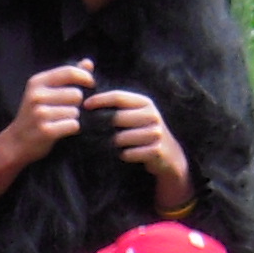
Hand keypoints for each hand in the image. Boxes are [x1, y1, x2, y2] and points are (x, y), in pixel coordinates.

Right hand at [0, 62, 94, 168]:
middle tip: (66, 110)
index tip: (91, 84)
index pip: (69, 72)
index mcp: (37, 82)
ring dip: (73, 117)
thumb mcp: (45, 91)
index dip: (85, 77)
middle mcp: (37, 96)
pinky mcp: (46, 130)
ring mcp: (40, 113)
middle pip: (76, 94)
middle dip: (77, 104)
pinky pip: (73, 125)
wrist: (16, 142)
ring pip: (76, 111)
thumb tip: (88, 63)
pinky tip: (62, 130)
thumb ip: (67, 77)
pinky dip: (72, 129)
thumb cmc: (35, 114)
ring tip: (61, 121)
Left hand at [85, 90, 190, 212]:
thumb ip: (119, 104)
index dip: (100, 100)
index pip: (118, 97)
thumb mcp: (136, 114)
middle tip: (97, 133)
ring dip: (114, 144)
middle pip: (116, 118)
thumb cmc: (143, 131)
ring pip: (121, 138)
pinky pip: (128, 153)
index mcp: (145, 102)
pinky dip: (124, 155)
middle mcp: (152, 115)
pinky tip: (126, 155)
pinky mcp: (156, 150)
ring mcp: (155, 133)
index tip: (84, 106)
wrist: (168, 154)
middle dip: (104, 127)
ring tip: (115, 145)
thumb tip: (90, 98)